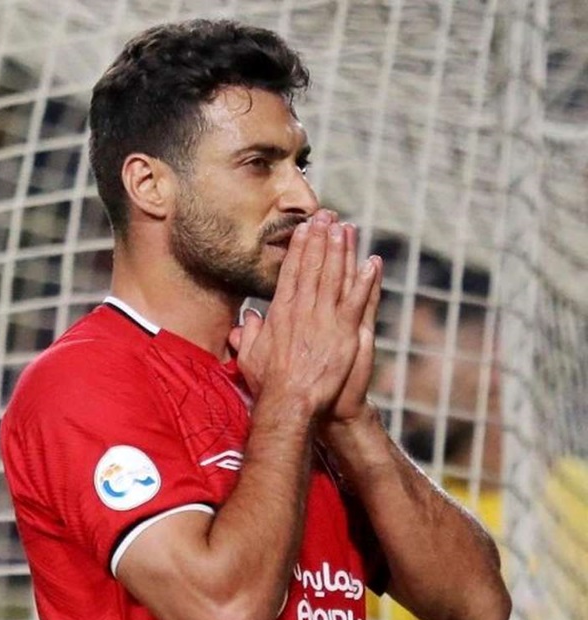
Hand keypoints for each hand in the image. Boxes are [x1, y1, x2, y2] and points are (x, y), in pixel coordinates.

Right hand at [229, 210, 377, 417]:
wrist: (290, 403)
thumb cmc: (269, 384)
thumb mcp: (250, 356)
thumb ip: (249, 334)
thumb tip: (247, 318)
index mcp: (281, 314)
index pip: (291, 273)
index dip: (300, 249)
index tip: (305, 230)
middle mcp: (303, 310)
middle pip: (314, 267)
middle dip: (321, 239)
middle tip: (328, 216)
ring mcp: (325, 320)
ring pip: (335, 277)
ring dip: (341, 250)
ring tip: (346, 228)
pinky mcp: (345, 333)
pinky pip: (357, 301)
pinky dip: (365, 281)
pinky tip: (371, 263)